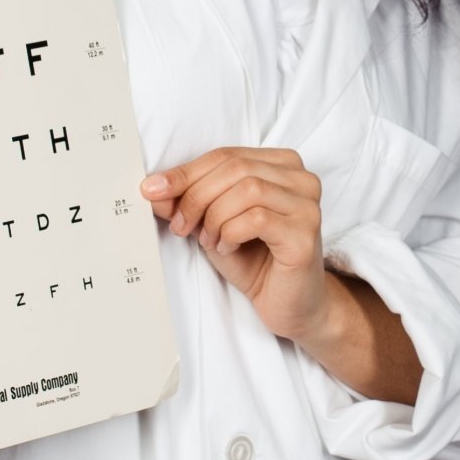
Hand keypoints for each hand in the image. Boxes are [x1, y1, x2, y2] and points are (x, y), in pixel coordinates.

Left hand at [143, 148, 334, 340]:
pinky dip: (230, 233)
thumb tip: (154, 189)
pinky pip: (256, 219)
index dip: (186, 172)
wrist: (288, 304)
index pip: (227, 155)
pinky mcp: (305, 234)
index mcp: (282, 166)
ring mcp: (307, 206)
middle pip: (236, 169)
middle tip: (180, 225)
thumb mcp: (214, 224)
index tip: (152, 190)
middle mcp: (302, 179)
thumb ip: (189, 203)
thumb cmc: (255, 261)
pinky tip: (228, 248)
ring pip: (247, 190)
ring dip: (215, 218)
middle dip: (196, 196)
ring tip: (209, 241)